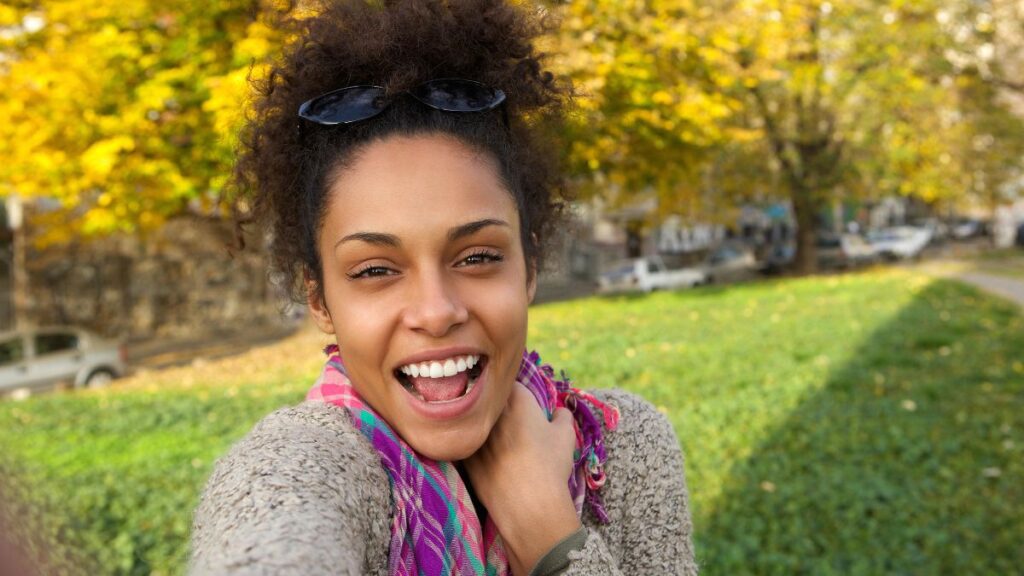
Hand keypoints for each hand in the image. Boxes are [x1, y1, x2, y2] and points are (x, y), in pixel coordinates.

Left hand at [464, 383, 580, 574]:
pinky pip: (464, 442)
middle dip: (494, 402)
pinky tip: (481, 454)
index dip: (511, 388)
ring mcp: (475, 433)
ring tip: (494, 436)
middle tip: (505, 415)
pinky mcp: (464, 455)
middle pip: (487, 397)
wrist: (528, 503)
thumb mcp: (566, 435)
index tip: (516, 397)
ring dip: (480, 422)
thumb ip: (563, 415)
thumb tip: (559, 410)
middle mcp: (492, 412)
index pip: (508, 381)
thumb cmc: (550, 465)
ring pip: (471, 418)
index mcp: (517, 399)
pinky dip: (469, 444)